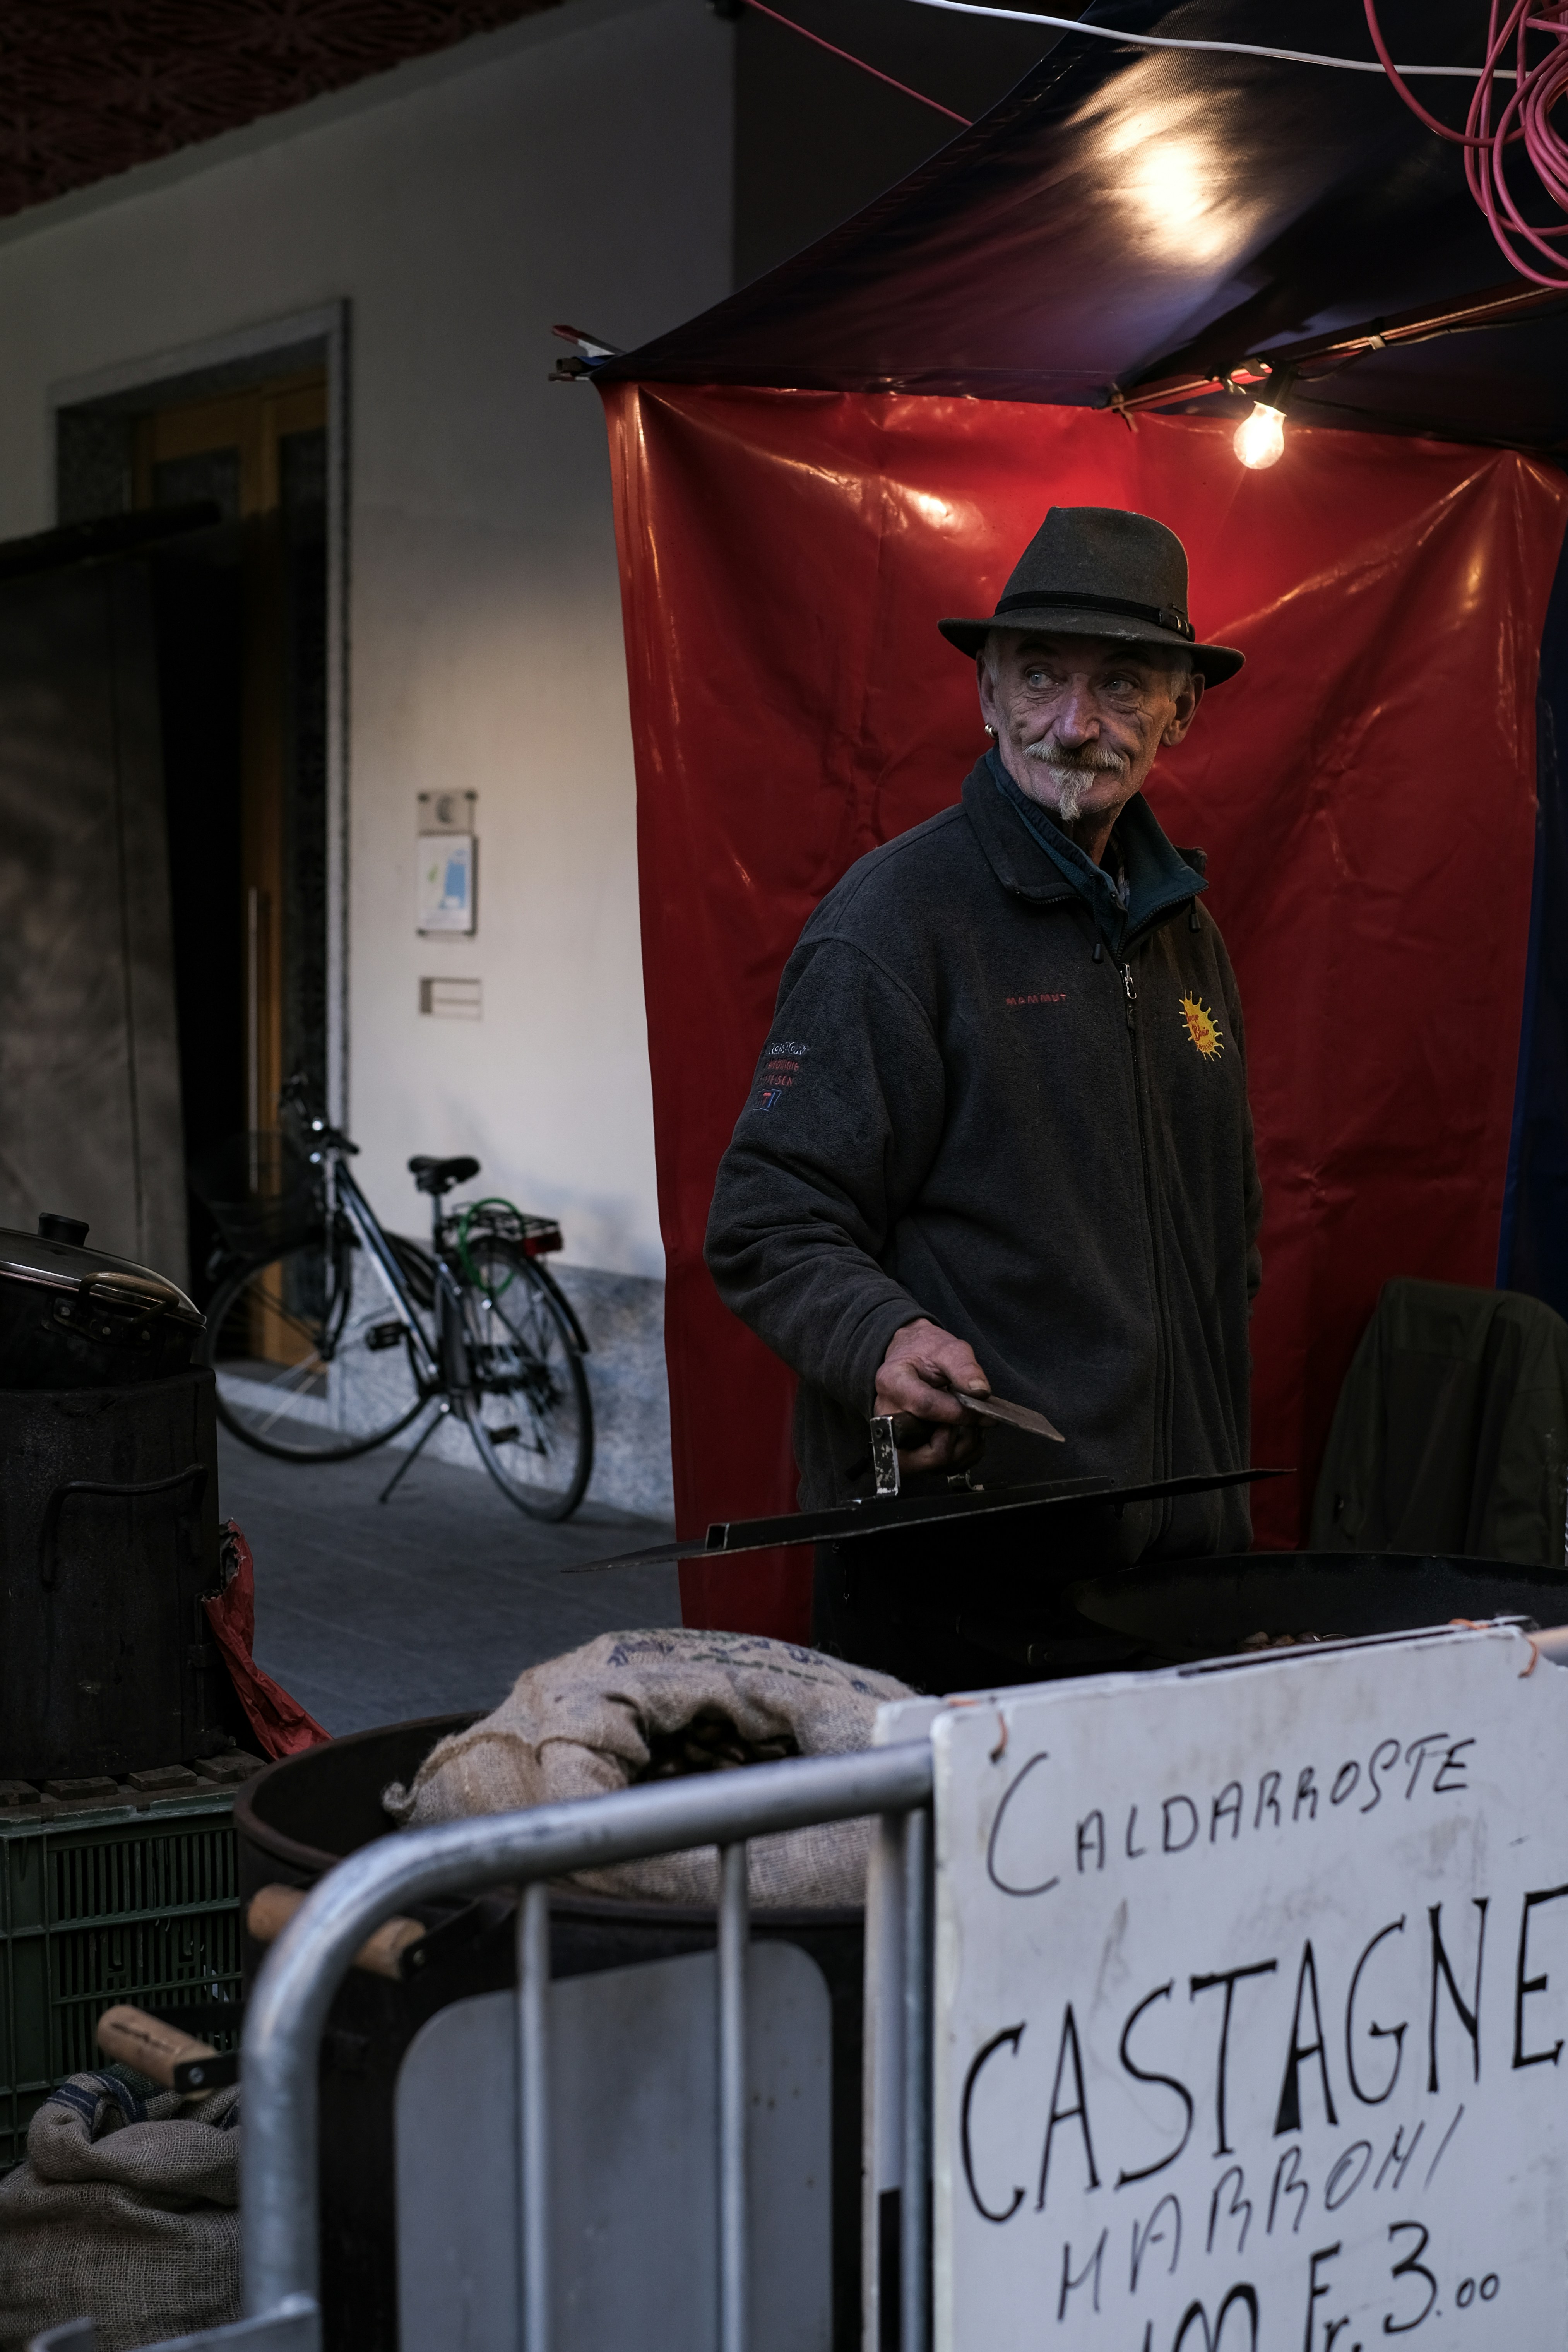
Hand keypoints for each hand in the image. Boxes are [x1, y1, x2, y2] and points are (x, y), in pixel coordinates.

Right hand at [874, 1319, 989, 1473]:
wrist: (910, 1360)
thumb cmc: (926, 1354)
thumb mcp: (947, 1349)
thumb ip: (964, 1366)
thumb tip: (980, 1391)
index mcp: (892, 1383)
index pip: (925, 1407)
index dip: (959, 1413)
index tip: (983, 1411)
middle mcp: (887, 1417)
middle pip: (921, 1451)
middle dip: (958, 1441)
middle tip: (973, 1421)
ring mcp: (895, 1438)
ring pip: (931, 1465)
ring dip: (963, 1449)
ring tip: (972, 1424)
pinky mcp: (907, 1452)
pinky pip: (938, 1469)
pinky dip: (962, 1457)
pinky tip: (966, 1434)